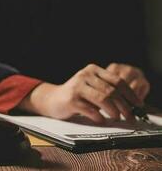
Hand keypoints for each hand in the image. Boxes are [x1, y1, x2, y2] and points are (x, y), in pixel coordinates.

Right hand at [20, 64, 144, 122]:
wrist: (51, 99)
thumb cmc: (75, 95)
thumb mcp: (91, 86)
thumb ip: (106, 90)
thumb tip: (129, 104)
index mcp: (92, 70)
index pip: (117, 80)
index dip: (130, 94)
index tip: (138, 105)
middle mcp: (85, 75)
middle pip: (111, 91)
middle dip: (124, 106)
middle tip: (130, 116)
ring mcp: (77, 87)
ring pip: (102, 99)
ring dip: (113, 111)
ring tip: (116, 118)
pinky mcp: (71, 100)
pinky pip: (90, 110)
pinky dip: (99, 117)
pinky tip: (101, 120)